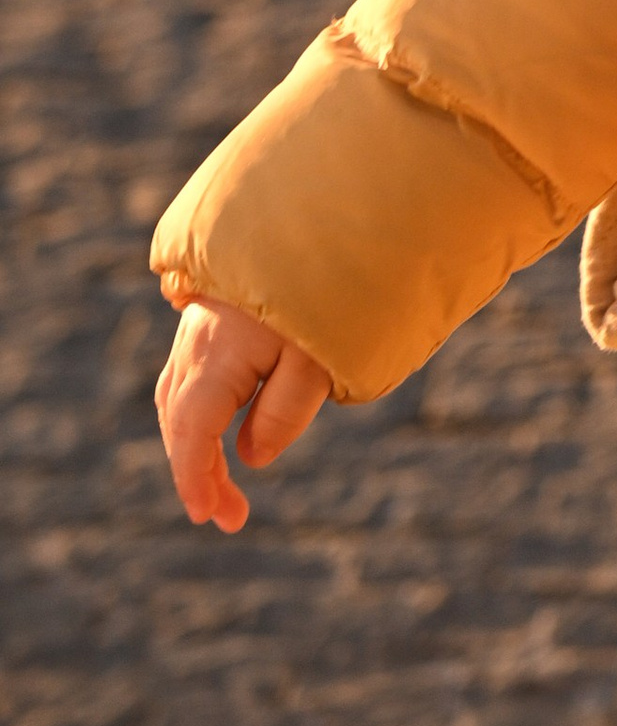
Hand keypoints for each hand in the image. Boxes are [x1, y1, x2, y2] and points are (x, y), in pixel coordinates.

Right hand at [156, 292, 331, 531]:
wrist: (322, 208)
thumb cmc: (329, 282)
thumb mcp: (319, 357)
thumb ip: (285, 411)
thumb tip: (252, 456)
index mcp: (216, 356)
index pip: (192, 433)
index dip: (197, 478)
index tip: (213, 517)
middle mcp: (196, 340)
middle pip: (180, 418)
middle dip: (198, 470)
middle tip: (230, 515)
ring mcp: (200, 323)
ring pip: (181, 395)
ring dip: (196, 442)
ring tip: (224, 484)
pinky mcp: (213, 312)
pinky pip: (192, 371)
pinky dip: (199, 409)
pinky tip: (222, 427)